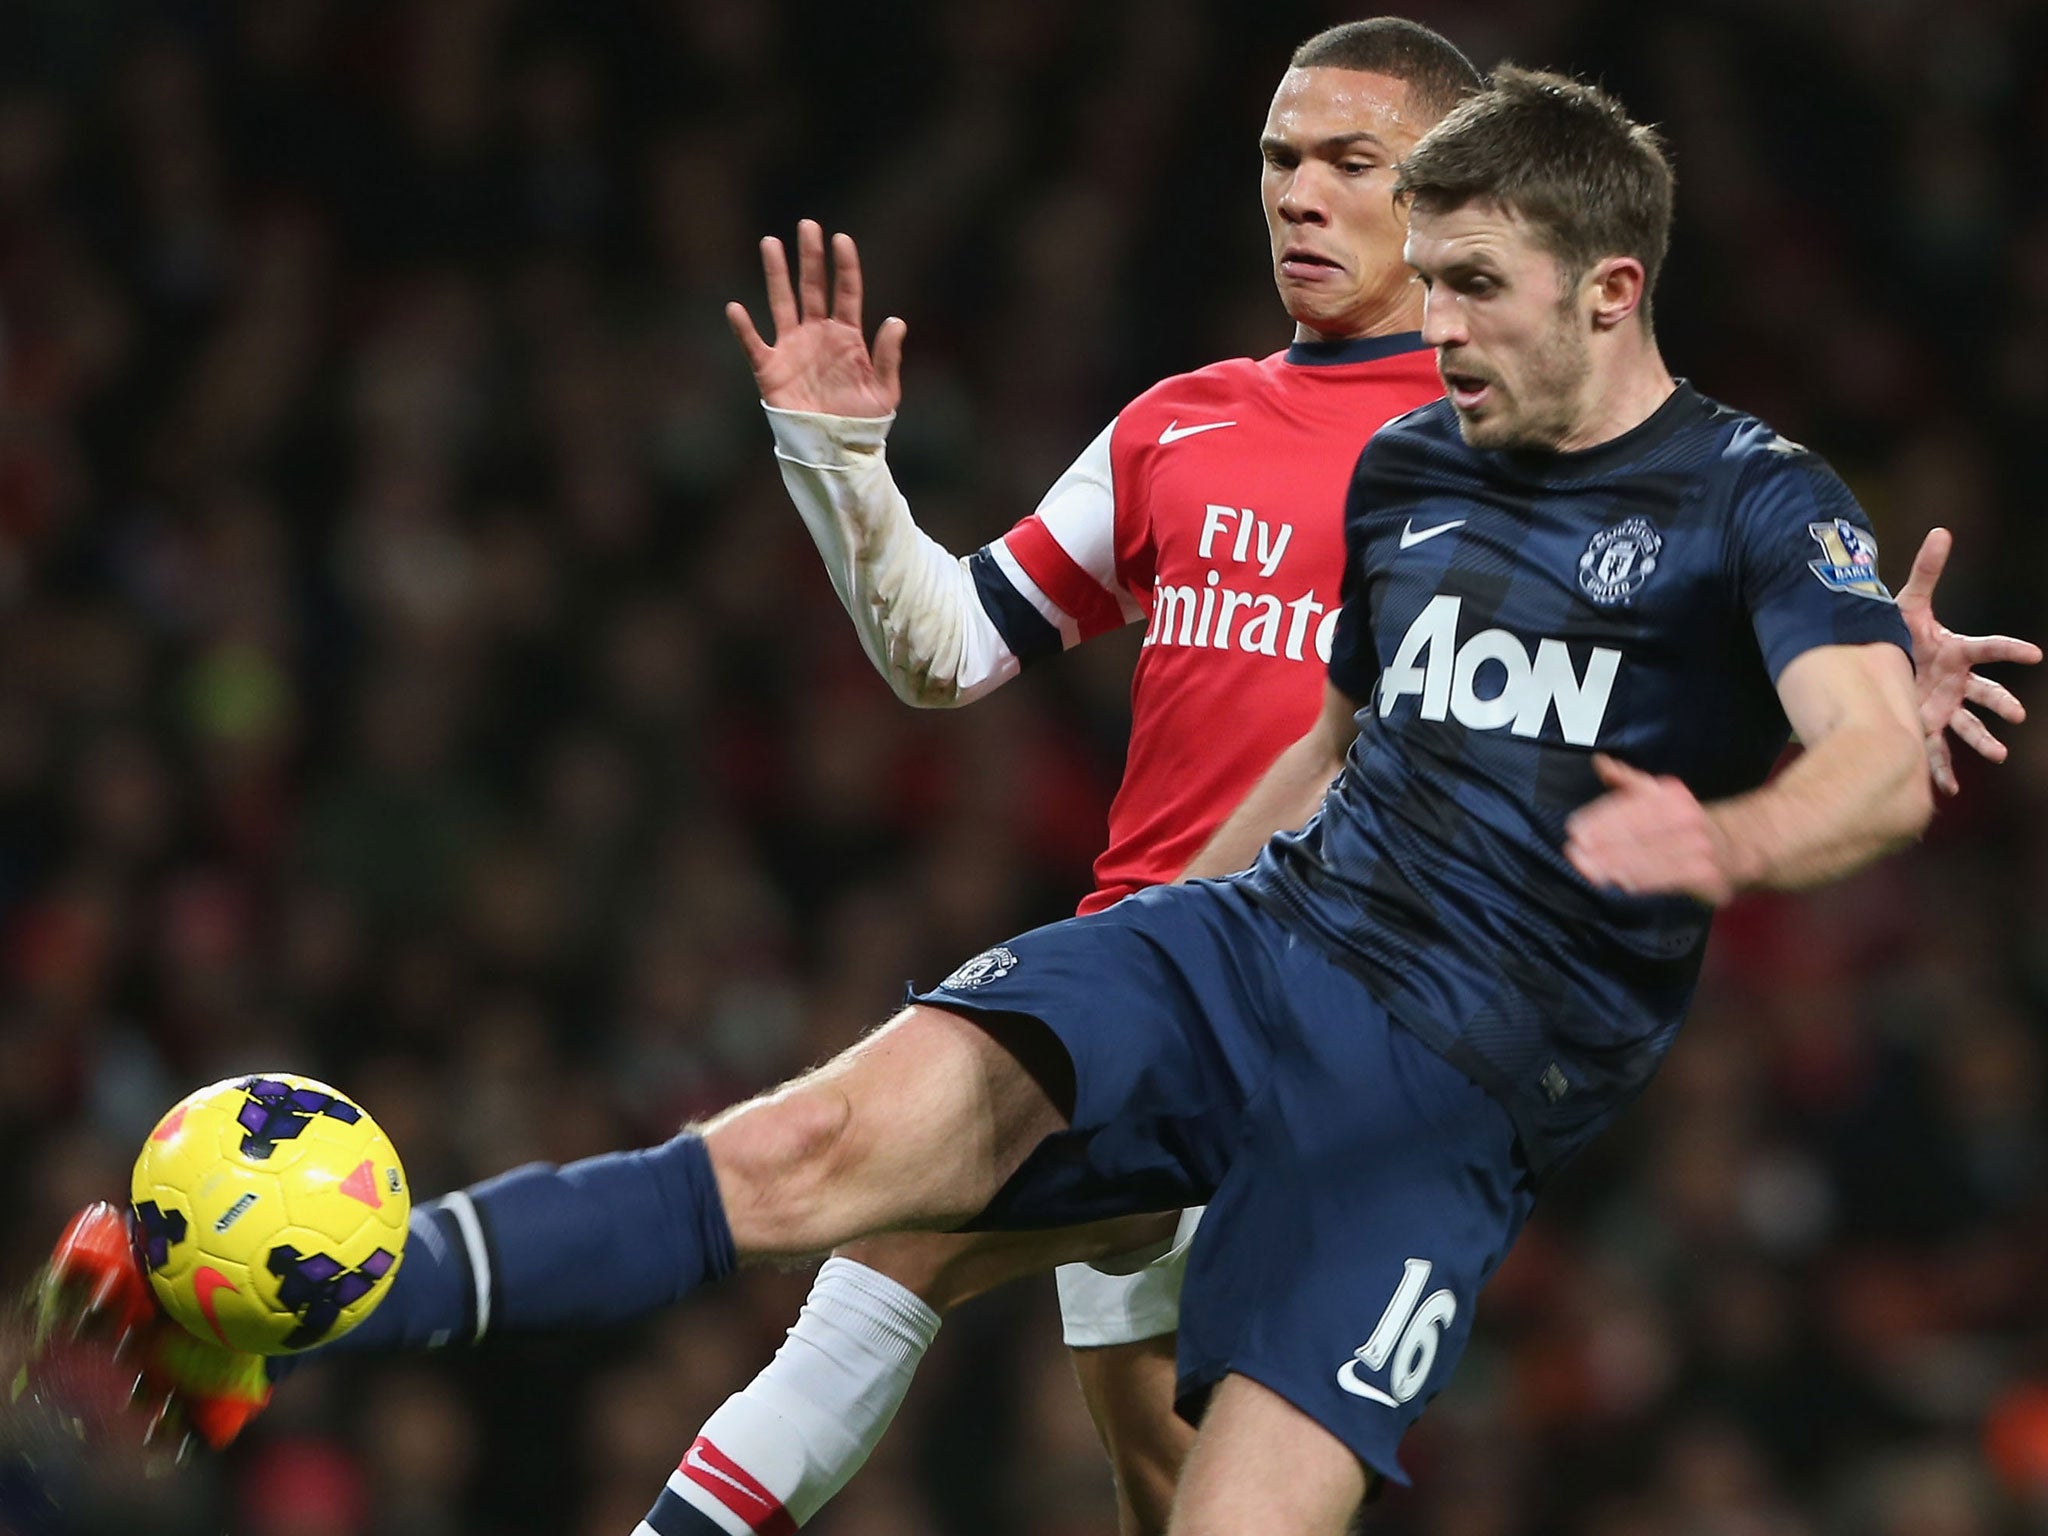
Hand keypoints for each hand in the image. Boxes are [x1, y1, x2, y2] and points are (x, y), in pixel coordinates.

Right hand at [726, 220, 905, 417]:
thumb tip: (896, 321)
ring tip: (770, 242)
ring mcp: (793, 348)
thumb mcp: (884, 391)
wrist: (835, 451)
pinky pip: (754, 344)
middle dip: (810, 257)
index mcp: (847, 336)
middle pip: (812, 287)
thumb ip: (888, 357)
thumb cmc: (862, 422)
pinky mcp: (771, 369)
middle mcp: (818, 335)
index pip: (846, 291)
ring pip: (782, 302)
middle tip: (807, 225)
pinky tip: (736, 308)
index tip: (841, 239)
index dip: (844, 266)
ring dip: (776, 274)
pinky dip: (744, 328)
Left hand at [1565, 754, 1736, 905]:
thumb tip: (1600, 762)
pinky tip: (1621, 882)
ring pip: (1650, 856)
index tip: (1575, 828)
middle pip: (1637, 833)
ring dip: (1616, 864)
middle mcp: (1687, 819)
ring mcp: (1699, 847)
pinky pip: (1670, 878)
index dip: (1600, 819)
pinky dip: (1644, 880)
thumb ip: (1627, 780)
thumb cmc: (1688, 821)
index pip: (1631, 808)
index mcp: (1673, 797)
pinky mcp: (1707, 874)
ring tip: (1590, 869)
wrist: (1742, 844)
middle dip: (1602, 844)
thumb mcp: (1662, 794)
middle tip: (1575, 852)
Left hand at [1898, 526, 2040, 795]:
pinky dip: (1941, 772)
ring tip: (1999, 755)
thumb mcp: (1907, 602)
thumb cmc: (1895, 632)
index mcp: (1954, 652)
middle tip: (2019, 715)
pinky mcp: (1922, 725)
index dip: (2011, 649)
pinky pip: (1934, 751)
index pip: (1988, 648)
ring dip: (1983, 741)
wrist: (1868, 661)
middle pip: (1984, 693)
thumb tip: (1943, 531)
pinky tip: (1944, 792)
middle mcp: (1953, 682)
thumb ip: (1927, 570)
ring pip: (1966, 727)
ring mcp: (1940, 706)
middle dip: (2002, 704)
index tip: (2036, 653)